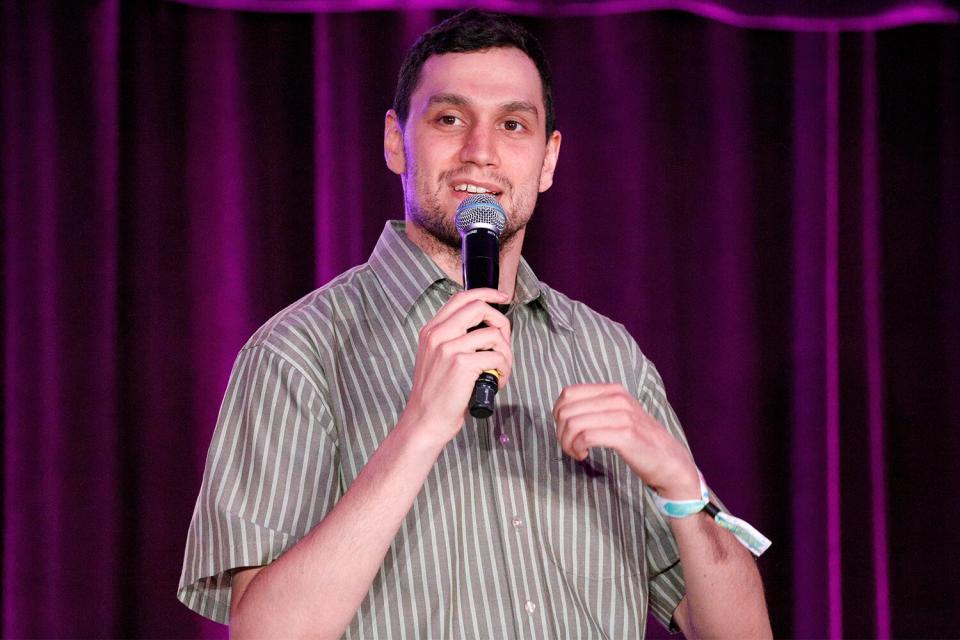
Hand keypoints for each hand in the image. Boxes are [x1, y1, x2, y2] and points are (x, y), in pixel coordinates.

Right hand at [400, 288, 512, 445]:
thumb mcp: (435, 357)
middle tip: (505, 342)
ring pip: (493, 334)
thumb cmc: (436, 394)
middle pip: (479, 307)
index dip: (487, 294)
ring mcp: (449, 348)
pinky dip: (504, 369)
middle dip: (501, 322)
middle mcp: (438, 335)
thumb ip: (452, 338)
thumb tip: (485, 327)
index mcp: (431, 330)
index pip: (461, 297)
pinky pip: (497, 356)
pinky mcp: (462, 364)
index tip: (503, 299)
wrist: (425, 421)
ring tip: (501, 370)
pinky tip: (497, 382)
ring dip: (506, 353)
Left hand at [552, 383, 699, 498]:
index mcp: (612, 390)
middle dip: (560, 431)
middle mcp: (617, 398)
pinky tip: (583, 455)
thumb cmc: (639, 440)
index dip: (558, 413)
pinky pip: (586, 437)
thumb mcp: (617, 414)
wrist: (669, 461)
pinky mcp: (625, 435)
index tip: (565, 430)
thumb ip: (595, 408)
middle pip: (567, 409)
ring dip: (567, 442)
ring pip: (573, 423)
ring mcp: (622, 415)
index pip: (568, 393)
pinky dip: (577, 448)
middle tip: (569, 446)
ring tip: (576, 452)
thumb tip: (562, 411)